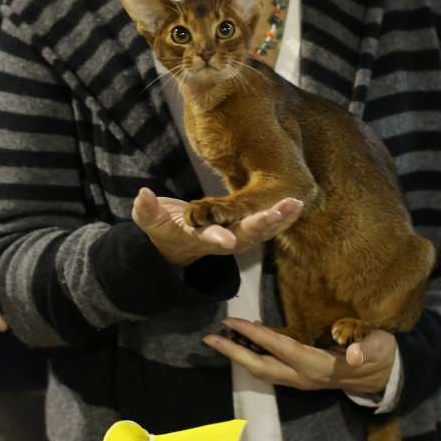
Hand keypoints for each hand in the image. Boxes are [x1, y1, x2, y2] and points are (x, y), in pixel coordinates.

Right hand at [132, 189, 302, 266]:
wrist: (177, 246)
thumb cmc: (162, 232)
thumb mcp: (151, 223)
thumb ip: (148, 211)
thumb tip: (143, 194)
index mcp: (197, 239)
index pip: (208, 239)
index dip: (217, 238)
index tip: (227, 240)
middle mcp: (221, 242)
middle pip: (244, 236)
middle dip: (262, 224)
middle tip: (280, 210)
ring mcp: (235, 237)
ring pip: (260, 232)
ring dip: (279, 220)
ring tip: (296, 204)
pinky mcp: (245, 230)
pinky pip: (266, 225)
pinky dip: (282, 217)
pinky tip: (297, 204)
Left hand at [203, 318, 395, 395]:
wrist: (384, 378)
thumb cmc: (380, 356)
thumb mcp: (378, 349)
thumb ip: (365, 349)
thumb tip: (352, 355)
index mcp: (319, 366)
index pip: (280, 348)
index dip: (255, 335)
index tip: (232, 322)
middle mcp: (303, 377)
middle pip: (260, 366)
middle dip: (233, 353)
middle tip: (209, 338)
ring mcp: (300, 381)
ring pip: (262, 371)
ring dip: (239, 357)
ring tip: (219, 340)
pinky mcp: (300, 379)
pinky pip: (270, 369)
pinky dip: (253, 357)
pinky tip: (244, 343)